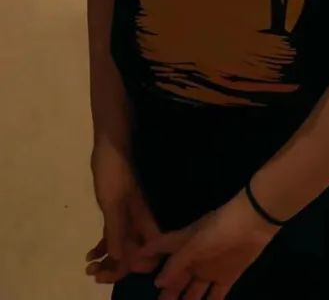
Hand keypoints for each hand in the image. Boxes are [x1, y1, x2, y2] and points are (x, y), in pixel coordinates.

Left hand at [86, 139, 158, 284]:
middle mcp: (138, 222)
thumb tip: (119, 259)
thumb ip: (116, 231)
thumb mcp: (113, 203)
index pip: (146, 253)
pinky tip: (89, 254)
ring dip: (108, 261)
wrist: (110, 147)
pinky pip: (113, 236)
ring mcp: (128, 216)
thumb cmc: (114, 173)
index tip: (111, 271)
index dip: (131, 266)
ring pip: (122, 247)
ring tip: (89, 268)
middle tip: (95, 274)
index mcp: (143, 220)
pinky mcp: (117, 211)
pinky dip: (103, 248)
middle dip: (116, 268)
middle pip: (134, 254)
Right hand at [147, 193, 276, 299]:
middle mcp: (194, 258)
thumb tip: (158, 282)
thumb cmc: (221, 227)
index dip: (147, 258)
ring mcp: (210, 268)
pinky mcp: (227, 276)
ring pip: (192, 291)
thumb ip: (177, 262)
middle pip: (176, 278)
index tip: (130, 271)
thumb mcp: (195, 242)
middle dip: (166, 293)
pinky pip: (215, 296)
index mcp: (184, 244)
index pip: (160, 250)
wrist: (256, 221)